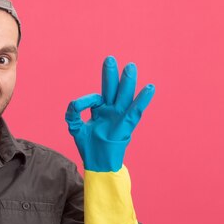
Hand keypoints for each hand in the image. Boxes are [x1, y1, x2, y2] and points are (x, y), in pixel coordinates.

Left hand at [65, 55, 154, 171]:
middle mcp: (111, 112)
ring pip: (124, 97)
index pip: (96, 98)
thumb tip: (77, 103)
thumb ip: (73, 112)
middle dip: (111, 75)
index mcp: (100, 111)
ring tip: (130, 66)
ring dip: (127, 82)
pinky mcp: (125, 127)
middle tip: (109, 58)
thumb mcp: (75, 127)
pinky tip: (149, 88)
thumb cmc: (88, 146)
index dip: (88, 99)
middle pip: (112, 90)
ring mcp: (119, 118)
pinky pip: (135, 112)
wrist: (97, 164)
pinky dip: (142, 101)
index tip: (81, 106)